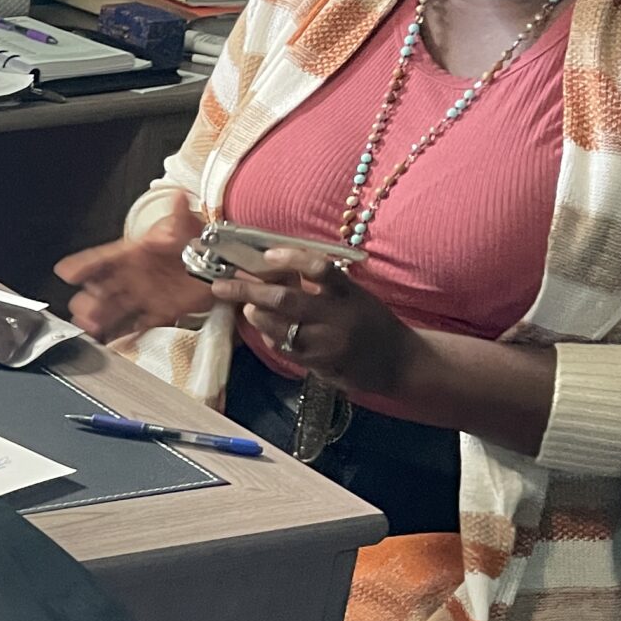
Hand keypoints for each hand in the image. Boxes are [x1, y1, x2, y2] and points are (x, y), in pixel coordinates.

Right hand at [56, 199, 206, 342]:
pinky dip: (124, 334)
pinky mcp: (158, 312)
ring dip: (101, 318)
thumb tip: (178, 196)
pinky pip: (137, 325)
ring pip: (115, 309)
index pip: (103, 258)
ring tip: (90, 327)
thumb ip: (179, 215)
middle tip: (81, 308)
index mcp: (134, 253)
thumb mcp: (186, 224)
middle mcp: (133, 276)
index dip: (84, 264)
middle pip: (103, 288)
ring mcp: (144, 296)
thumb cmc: (193, 239)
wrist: (216, 261)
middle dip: (89, 299)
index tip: (66, 271)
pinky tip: (111, 341)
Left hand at [217, 251, 416, 396]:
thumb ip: (321, 284)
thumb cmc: (371, 321)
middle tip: (221, 285)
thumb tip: (273, 267)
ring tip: (246, 307)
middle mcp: (339, 317)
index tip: (267, 254)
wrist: (399, 362)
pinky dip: (269, 335)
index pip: (320, 269)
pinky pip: (284, 348)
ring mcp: (328, 344)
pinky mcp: (320, 365)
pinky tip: (265, 328)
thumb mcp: (354, 295)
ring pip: (278, 328)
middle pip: (286, 300)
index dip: (292, 259)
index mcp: (350, 293)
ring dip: (255, 315)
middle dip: (248, 291)